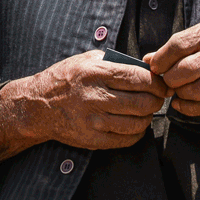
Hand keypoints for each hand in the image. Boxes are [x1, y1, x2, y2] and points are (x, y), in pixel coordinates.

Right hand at [25, 51, 168, 148]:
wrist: (38, 106)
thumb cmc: (65, 79)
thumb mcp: (87, 60)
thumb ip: (116, 62)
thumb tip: (146, 67)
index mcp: (95, 73)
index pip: (139, 78)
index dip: (156, 82)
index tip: (161, 83)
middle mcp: (95, 98)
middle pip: (143, 102)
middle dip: (157, 100)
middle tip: (157, 97)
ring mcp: (94, 122)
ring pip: (138, 123)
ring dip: (148, 116)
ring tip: (144, 109)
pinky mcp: (93, 140)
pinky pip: (127, 139)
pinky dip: (137, 131)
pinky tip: (134, 123)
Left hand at [145, 17, 199, 116]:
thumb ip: (177, 47)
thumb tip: (148, 60)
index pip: (178, 44)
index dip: (162, 59)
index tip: (155, 68)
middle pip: (186, 69)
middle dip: (170, 80)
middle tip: (167, 82)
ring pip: (196, 90)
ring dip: (180, 95)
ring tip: (178, 92)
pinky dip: (189, 108)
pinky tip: (183, 104)